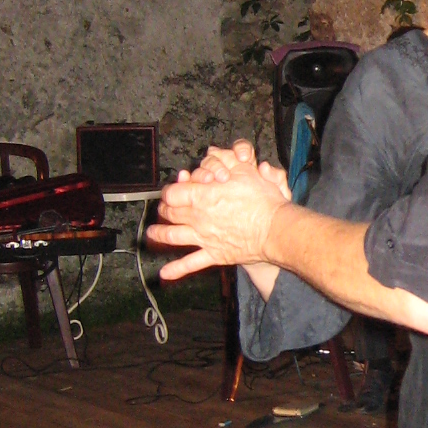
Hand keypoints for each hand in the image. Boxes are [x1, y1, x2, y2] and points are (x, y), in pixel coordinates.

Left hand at [147, 147, 289, 278]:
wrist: (275, 229)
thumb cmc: (262, 199)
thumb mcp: (245, 171)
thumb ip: (225, 161)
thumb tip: (212, 153)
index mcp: (202, 196)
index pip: (173, 192)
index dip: (170, 190)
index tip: (172, 189)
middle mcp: (198, 217)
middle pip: (171, 213)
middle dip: (164, 209)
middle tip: (161, 208)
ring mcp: (204, 238)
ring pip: (173, 236)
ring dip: (160, 234)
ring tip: (152, 233)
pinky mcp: (214, 255)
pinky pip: (191, 263)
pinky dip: (176, 269)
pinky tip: (164, 273)